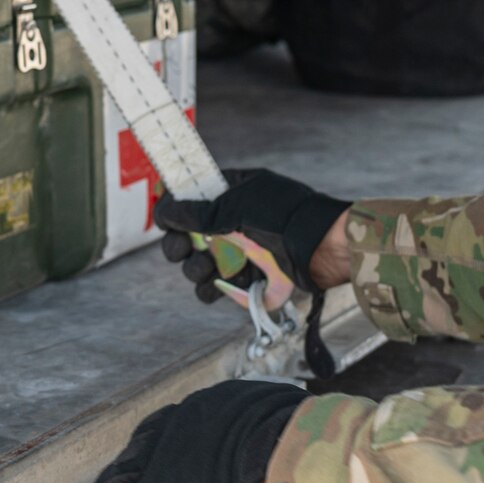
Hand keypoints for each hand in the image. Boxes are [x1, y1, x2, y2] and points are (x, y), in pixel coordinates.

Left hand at [87, 380, 308, 482]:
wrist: (284, 458)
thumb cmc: (286, 439)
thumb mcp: (265, 415)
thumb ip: (250, 423)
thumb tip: (264, 428)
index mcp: (199, 408)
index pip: (165, 424)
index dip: (156, 441)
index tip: (152, 451)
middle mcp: (172, 430)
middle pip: (139, 448)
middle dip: (131, 463)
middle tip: (122, 476)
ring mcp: (160, 464)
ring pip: (123, 476)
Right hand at [156, 169, 350, 303]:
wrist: (321, 246)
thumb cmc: (283, 216)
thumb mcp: (236, 206)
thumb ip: (196, 211)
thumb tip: (162, 209)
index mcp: (230, 193)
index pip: (190, 200)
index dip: (174, 212)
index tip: (166, 222)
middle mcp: (231, 221)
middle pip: (187, 237)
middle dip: (179, 246)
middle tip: (182, 250)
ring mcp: (239, 251)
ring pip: (198, 265)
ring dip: (196, 269)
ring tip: (210, 268)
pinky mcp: (247, 278)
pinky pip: (216, 288)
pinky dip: (215, 289)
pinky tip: (226, 284)